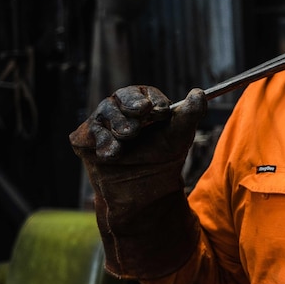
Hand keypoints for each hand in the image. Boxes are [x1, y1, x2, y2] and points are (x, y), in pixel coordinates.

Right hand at [69, 85, 206, 167]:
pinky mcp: (85, 140)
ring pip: (105, 112)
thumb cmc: (161, 158)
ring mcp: (101, 124)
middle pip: (122, 96)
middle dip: (133, 104)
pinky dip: (103, 141)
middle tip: (143, 111)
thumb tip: (198, 93)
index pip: (145, 93)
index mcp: (143, 104)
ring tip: (129, 136)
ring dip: (120, 123)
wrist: (144, 190)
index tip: (162, 111)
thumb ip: (190, 115)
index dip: (153, 100)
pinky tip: (113, 152)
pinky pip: (90, 134)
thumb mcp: (179, 136)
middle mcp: (120, 109)